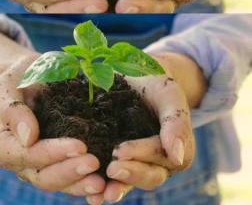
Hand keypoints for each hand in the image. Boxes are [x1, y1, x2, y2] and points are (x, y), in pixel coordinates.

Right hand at [0, 56, 106, 196]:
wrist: (33, 77)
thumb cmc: (18, 79)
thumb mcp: (8, 87)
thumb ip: (13, 110)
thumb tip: (28, 138)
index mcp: (6, 146)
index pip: (28, 156)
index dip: (51, 154)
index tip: (79, 145)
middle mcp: (24, 163)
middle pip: (45, 178)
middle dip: (70, 172)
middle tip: (94, 162)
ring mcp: (44, 167)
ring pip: (62, 184)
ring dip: (82, 184)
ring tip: (105, 182)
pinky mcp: (64, 166)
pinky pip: (77, 181)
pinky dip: (92, 184)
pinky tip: (110, 184)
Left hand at [85, 74, 194, 203]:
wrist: (132, 76)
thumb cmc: (153, 85)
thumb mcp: (168, 95)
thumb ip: (176, 122)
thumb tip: (176, 157)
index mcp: (175, 148)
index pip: (161, 156)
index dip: (141, 154)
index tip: (119, 151)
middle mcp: (156, 162)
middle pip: (149, 176)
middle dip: (130, 174)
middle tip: (111, 168)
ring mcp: (135, 165)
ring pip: (130, 182)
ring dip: (117, 188)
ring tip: (102, 192)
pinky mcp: (114, 162)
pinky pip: (110, 180)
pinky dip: (102, 189)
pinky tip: (91, 197)